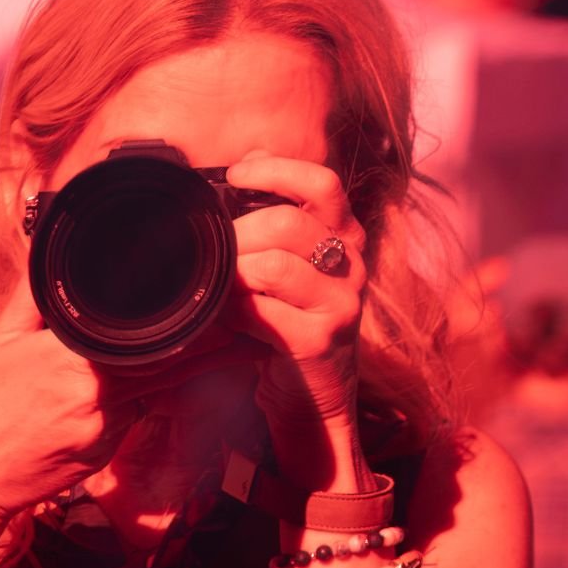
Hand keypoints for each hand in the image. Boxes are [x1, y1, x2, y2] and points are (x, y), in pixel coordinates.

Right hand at [0, 276, 255, 523]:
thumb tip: (47, 249)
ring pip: (153, 393)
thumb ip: (30, 296)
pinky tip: (145, 385)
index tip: (217, 307)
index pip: (147, 339)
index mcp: (73, 364)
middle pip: (167, 368)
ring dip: (182, 374)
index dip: (187, 325)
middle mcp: (98, 401)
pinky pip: (130, 417)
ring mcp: (104, 433)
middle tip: (244, 331)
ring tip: (224, 352)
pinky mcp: (101, 455)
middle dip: (208, 350)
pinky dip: (141, 398)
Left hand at [224, 153, 369, 491]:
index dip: (278, 169)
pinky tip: (227, 316)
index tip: (237, 172)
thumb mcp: (287, 268)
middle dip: (238, 232)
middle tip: (214, 248)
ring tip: (221, 284)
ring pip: (275, 265)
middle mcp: (352, 266)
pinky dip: (233, 309)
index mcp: (345, 237)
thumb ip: (271, 223)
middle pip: (288, 223)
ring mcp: (341, 305)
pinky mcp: (320, 342)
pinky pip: (262, 311)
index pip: (324, 183)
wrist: (311, 399)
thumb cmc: (288, 324)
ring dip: (234, 272)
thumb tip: (231, 175)